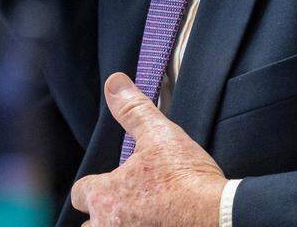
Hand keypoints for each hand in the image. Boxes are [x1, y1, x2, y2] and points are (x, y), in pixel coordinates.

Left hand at [70, 73, 225, 226]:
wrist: (215, 216)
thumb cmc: (186, 179)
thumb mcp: (159, 134)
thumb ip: (132, 109)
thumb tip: (114, 84)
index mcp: (105, 195)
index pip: (80, 193)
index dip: (92, 185)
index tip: (107, 180)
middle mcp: (109, 226)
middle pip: (90, 224)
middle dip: (102, 214)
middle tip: (124, 203)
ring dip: (118, 226)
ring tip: (139, 216)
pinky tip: (157, 224)